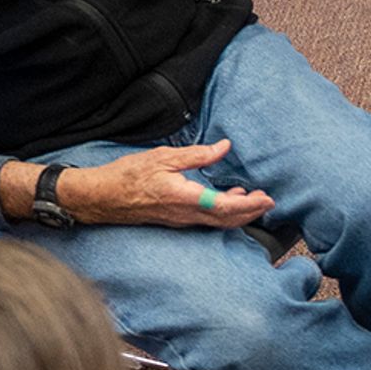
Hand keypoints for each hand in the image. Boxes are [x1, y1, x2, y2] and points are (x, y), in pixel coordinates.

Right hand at [57, 140, 272, 228]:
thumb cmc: (128, 176)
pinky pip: (206, 220)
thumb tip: (224, 147)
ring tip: (253, 198)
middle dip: (251, 212)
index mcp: (185, 198)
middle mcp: (185, 215)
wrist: (101, 197)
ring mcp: (180, 220)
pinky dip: (222, 212)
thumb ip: (196, 155)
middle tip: (269, 201)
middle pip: (227, 220)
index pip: (225, 207)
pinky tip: (227, 199)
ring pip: (218, 222)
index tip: (267, 199)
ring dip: (239, 213)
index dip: (250, 206)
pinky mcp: (175, 220)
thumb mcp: (163, 157)